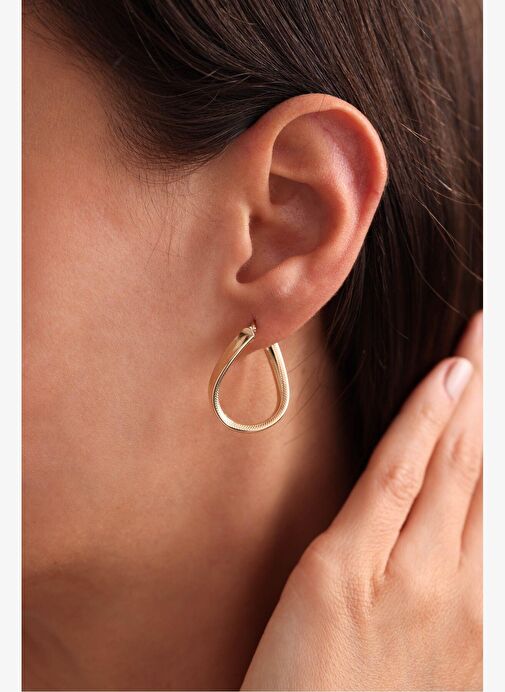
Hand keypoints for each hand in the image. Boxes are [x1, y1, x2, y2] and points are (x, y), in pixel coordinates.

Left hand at [241, 312, 482, 690]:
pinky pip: (396, 478)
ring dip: (473, 392)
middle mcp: (463, 589)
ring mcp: (409, 578)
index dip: (504, 435)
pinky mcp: (345, 570)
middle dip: (498, 394)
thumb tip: (459, 535)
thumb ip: (451, 596)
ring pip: (453, 464)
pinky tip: (445, 378)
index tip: (501, 384)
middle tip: (501, 332)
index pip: (501, 498)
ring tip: (485, 335)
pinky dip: (424, 424)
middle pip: (489, 468)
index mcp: (479, 611)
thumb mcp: (433, 664)